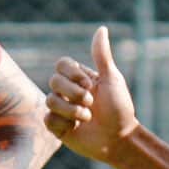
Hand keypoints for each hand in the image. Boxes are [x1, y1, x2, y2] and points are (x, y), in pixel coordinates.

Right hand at [44, 27, 139, 163]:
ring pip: (50, 100)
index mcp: (79, 78)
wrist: (120, 139)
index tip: (90, 84)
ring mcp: (61, 109)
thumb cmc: (120, 108)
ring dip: (72, 110)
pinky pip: (48, 119)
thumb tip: (101, 29)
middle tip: (91, 103)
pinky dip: (64, 123)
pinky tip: (77, 128)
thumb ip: (102, 56)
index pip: (61, 64)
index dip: (72, 74)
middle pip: (53, 80)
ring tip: (88, 117)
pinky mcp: (57, 126)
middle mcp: (68, 92)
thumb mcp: (112, 79)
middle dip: (74, 93)